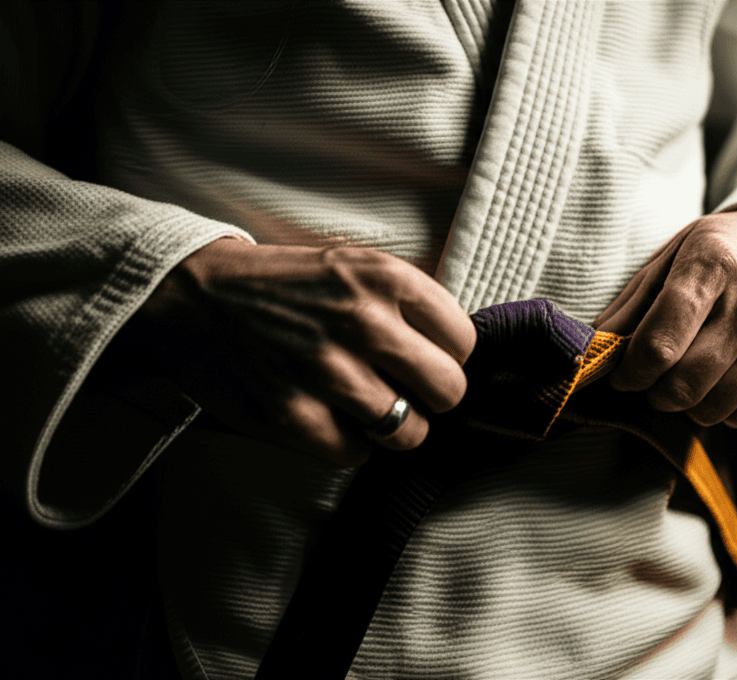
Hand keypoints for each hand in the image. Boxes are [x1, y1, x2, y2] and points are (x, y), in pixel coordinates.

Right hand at [120, 238, 475, 465]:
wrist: (193, 295)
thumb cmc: (285, 285)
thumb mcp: (355, 264)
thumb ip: (409, 304)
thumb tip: (458, 354)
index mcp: (384, 277)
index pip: (465, 342)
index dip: (447, 356)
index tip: (425, 358)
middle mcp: (361, 321)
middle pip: (449, 391)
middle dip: (431, 396)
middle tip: (404, 389)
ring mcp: (326, 371)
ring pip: (408, 432)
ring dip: (392, 426)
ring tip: (365, 406)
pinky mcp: (290, 415)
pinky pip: (356, 455)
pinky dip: (348, 444)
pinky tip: (329, 417)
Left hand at [592, 210, 736, 427]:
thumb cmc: (722, 253)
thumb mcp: (671, 256)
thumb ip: (629, 308)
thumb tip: (589, 356)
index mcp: (714, 264)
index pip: (660, 344)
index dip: (630, 372)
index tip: (621, 374)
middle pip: (682, 387)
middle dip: (653, 392)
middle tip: (652, 376)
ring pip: (710, 410)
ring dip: (685, 403)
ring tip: (687, 372)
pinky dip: (720, 407)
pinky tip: (724, 374)